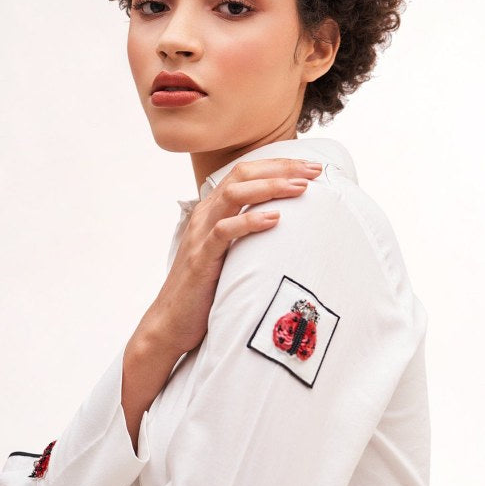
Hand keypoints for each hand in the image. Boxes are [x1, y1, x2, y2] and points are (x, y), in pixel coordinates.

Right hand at [140, 158, 322, 359]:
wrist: (171, 321)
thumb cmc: (207, 288)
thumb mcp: (230, 252)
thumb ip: (249, 234)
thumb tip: (288, 226)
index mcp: (213, 209)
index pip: (246, 172)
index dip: (279, 164)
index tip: (311, 166)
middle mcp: (205, 215)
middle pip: (242, 175)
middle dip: (280, 168)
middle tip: (313, 171)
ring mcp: (201, 235)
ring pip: (233, 195)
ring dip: (270, 187)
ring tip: (299, 188)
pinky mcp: (201, 258)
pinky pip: (224, 232)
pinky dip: (250, 221)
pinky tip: (274, 219)